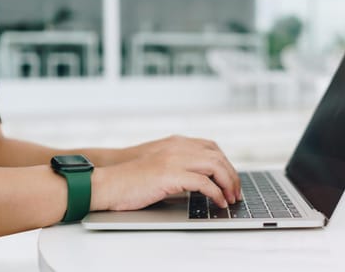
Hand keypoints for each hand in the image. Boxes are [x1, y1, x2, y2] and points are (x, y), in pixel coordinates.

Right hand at [91, 136, 240, 210]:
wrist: (108, 182)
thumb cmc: (130, 177)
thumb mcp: (158, 163)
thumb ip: (177, 164)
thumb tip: (198, 180)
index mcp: (176, 143)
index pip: (211, 146)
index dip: (225, 162)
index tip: (230, 178)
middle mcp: (178, 147)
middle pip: (218, 156)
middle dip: (232, 174)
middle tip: (236, 192)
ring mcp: (174, 159)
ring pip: (215, 166)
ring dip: (228, 183)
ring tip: (231, 198)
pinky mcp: (170, 175)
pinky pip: (203, 182)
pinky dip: (216, 193)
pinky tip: (218, 202)